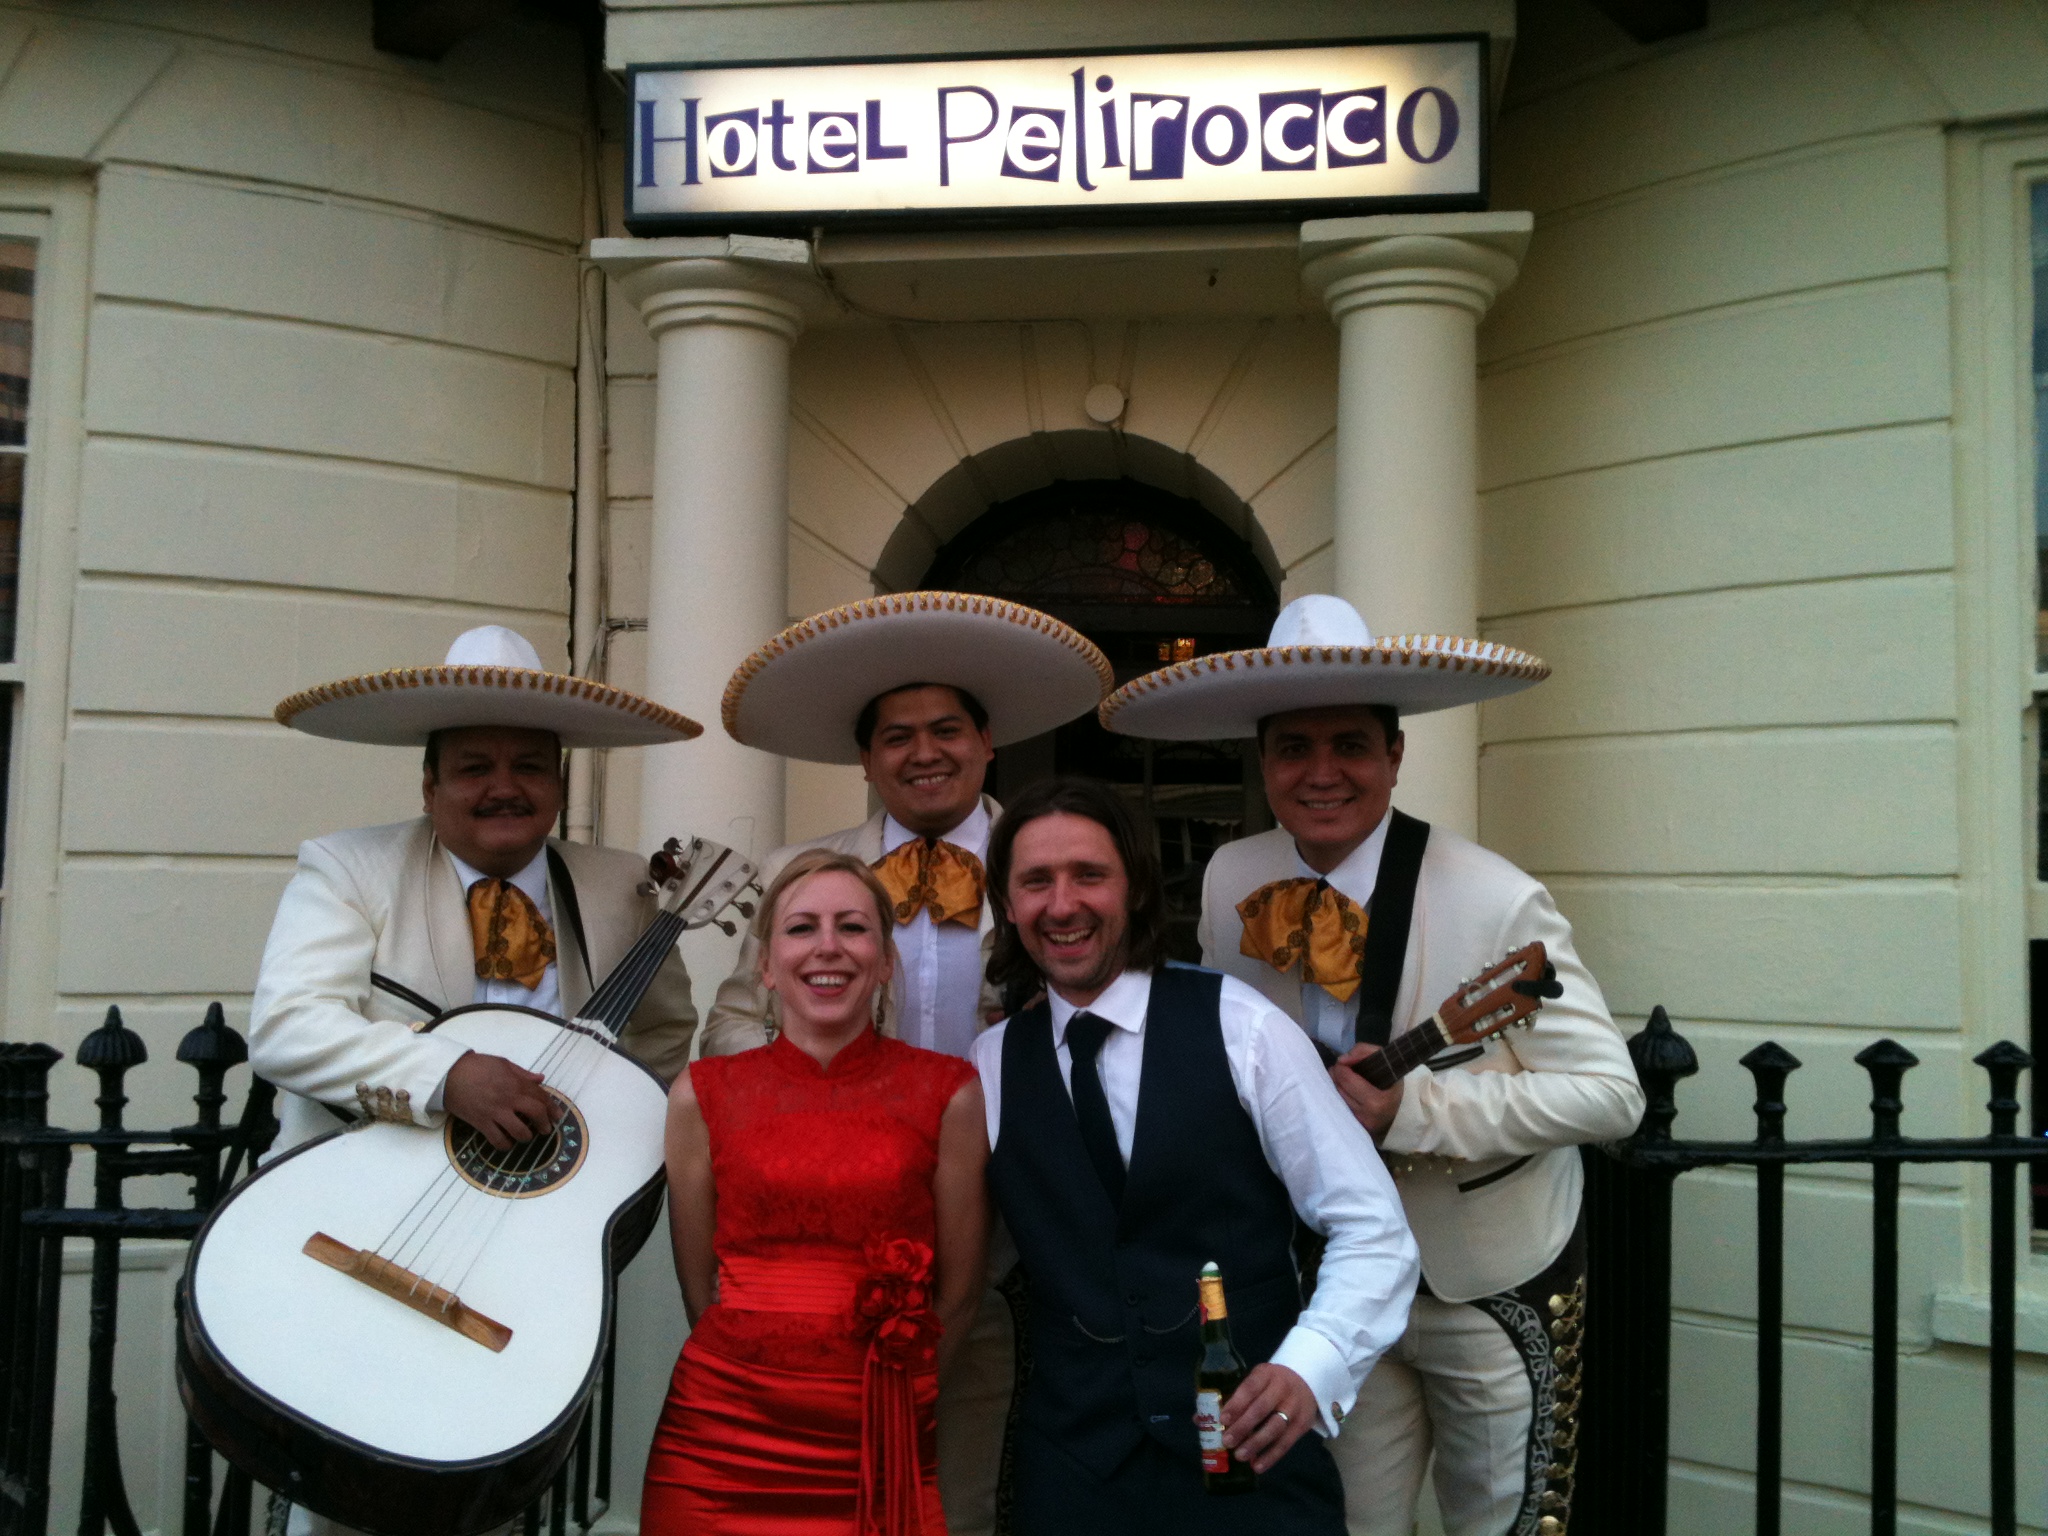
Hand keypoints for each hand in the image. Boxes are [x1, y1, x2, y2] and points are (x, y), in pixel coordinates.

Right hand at [442, 1051, 557, 1149]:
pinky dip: (505, 1145)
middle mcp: (509, 1099)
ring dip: (526, 1136)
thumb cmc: (477, 1066)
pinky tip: (507, 1142)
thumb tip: (540, 1079)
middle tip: (545, 1130)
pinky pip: (498, 1140)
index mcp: (516, 1083)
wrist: (450, 1074)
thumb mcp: (503, 1064)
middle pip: (536, 1114)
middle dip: (544, 1124)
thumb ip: (523, 1073)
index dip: (552, 1108)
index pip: (541, 1097)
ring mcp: (496, 1112)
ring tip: (526, 1136)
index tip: (557, 1116)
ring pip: (520, 1131)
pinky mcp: (482, 1123)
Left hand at [1219, 1363, 1315, 1472]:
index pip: (1250, 1388)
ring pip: (1275, 1427)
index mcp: (1266, 1374)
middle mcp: (1282, 1388)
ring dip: (1256, 1444)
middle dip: (1243, 1427)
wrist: (1306, 1381)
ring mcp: (1295, 1407)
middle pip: (1261, 1409)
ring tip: (1240, 1456)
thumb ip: (1231, 1398)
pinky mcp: (1303, 1425)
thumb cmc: (1270, 1384)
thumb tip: (1199, 1419)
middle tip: (1227, 1442)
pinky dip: (1271, 1456)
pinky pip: (1286, 1443)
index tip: (1222, 1419)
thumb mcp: (1255, 1381)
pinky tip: (1257, 1466)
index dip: (1236, 1404)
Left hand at [1332, 1044, 1402, 1142]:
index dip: (1341, 1066)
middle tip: (1341, 1068)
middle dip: (1337, 1075)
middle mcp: (1366, 1116)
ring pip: (1335, 1097)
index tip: (1345, 1062)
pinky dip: (1340, 1096)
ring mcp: (1360, 1125)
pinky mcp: (1355, 1127)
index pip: (1346, 1079)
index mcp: (1376, 1101)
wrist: (1400, 1106)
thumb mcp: (1383, 1059)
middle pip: (1338, 1088)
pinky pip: (1339, 1107)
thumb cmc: (1392, 1080)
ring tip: (1344, 1078)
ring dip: (1336, 1085)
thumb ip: (1362, 1051)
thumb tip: (1341, 1059)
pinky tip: (1346, 1091)